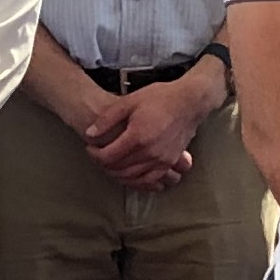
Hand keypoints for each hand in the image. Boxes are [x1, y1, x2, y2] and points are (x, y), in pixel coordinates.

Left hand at [85, 77, 213, 190]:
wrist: (189, 102)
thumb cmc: (161, 98)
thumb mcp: (129, 101)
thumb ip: (107, 119)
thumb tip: (90, 134)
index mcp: (137, 137)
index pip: (108, 156)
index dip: (94, 155)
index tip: (90, 148)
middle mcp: (150, 152)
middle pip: (118, 169)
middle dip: (103, 164)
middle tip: (97, 156)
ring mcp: (161, 160)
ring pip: (132, 178)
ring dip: (117, 175)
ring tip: (109, 165)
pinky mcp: (169, 163)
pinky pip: (150, 180)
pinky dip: (136, 181)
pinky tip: (129, 176)